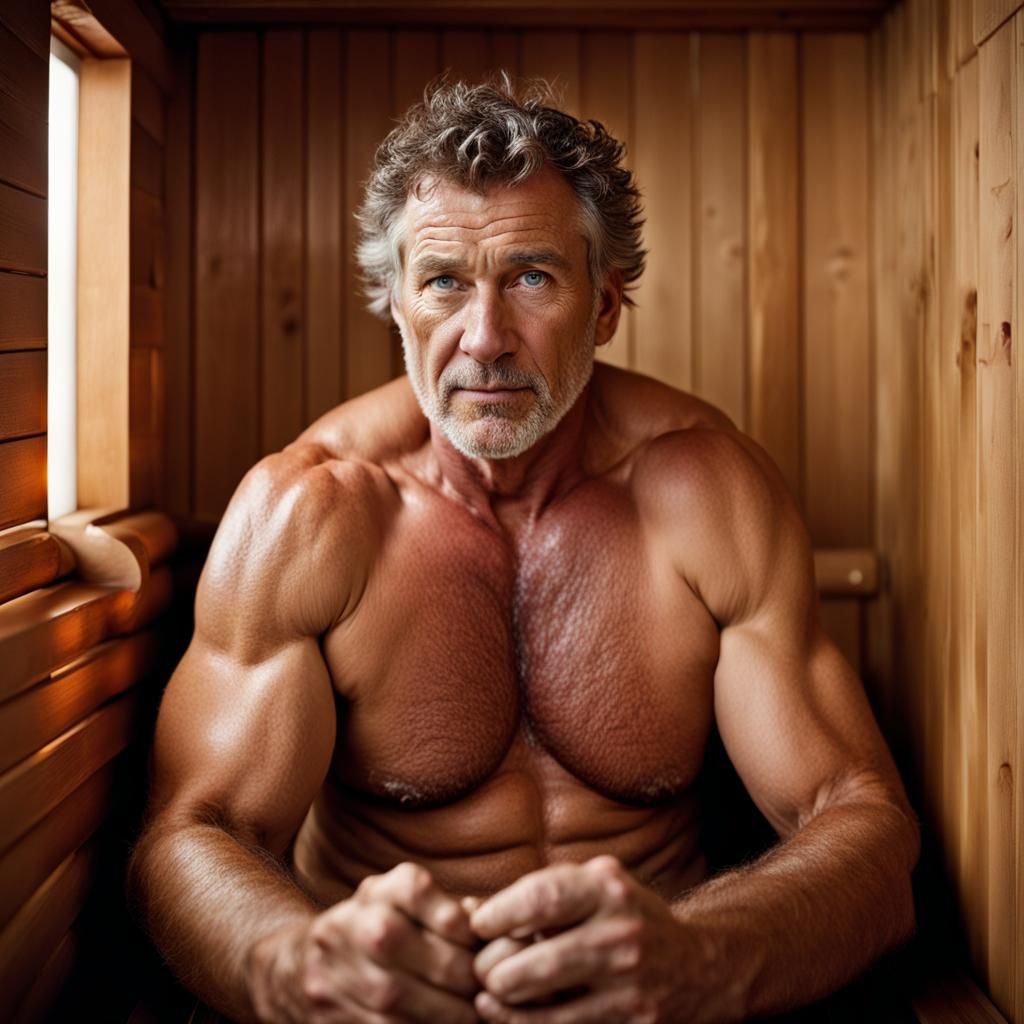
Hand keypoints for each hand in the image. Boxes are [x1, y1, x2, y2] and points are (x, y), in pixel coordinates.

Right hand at [247, 862, 479, 1022]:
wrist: (298, 966)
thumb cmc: (376, 928)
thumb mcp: (406, 904)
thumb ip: (450, 910)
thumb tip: (493, 927)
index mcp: (380, 890)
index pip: (425, 897)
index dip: (461, 925)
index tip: (483, 947)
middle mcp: (354, 924)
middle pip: (416, 952)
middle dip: (461, 977)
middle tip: (488, 992)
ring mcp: (337, 971)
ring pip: (399, 998)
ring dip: (445, 1013)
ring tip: (473, 1016)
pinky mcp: (331, 1014)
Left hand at [470, 855, 709, 1022]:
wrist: (700, 966)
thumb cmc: (624, 918)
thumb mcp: (593, 887)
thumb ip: (539, 893)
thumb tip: (467, 911)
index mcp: (607, 888)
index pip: (541, 897)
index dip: (499, 913)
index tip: (477, 924)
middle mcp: (623, 932)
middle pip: (540, 961)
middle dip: (495, 970)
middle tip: (478, 971)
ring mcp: (631, 984)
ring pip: (551, 1009)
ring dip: (508, 1008)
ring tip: (487, 998)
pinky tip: (511, 1020)